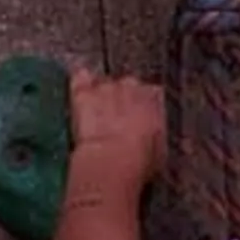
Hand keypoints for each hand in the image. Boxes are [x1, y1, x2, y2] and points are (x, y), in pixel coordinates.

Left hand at [66, 69, 164, 194]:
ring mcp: (106, 88)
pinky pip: (80, 79)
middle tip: (117, 122)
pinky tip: (80, 94)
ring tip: (96, 116)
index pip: (152, 93)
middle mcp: (132, 86)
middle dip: (123, 99)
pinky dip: (80, 83)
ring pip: (103, 83)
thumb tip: (150, 138)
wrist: (112, 160)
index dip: (144, 107)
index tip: (140, 122)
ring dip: (100, 96)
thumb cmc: (139, 160)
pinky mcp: (83, 93)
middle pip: (128, 85)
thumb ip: (155, 134)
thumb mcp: (159, 151)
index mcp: (155, 99)